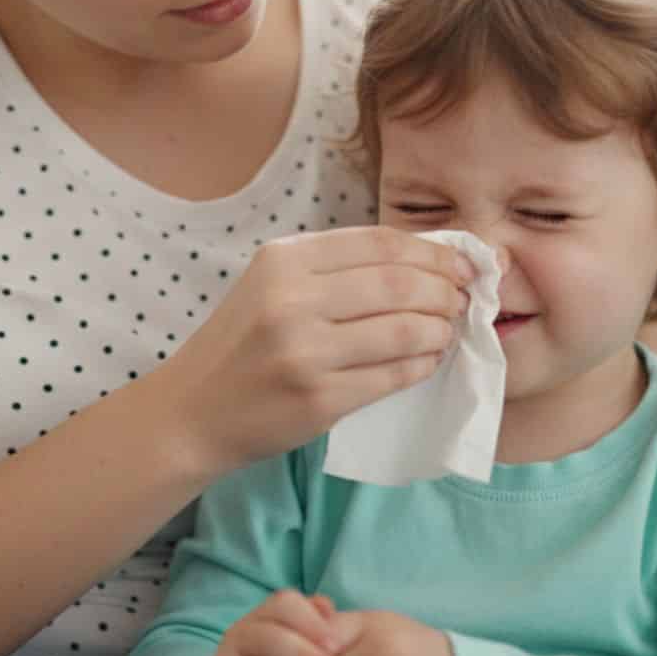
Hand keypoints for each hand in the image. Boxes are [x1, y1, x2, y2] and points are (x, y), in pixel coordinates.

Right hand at [160, 226, 473, 471]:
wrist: (192, 412)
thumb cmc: (242, 344)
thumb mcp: (273, 285)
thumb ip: (337, 268)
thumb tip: (428, 259)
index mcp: (283, 259)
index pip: (381, 243)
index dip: (435, 253)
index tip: (464, 264)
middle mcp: (292, 299)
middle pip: (400, 283)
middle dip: (446, 290)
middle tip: (463, 301)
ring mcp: (305, 352)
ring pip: (404, 330)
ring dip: (440, 330)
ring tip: (447, 331)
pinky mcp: (319, 399)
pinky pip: (393, 375)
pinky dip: (422, 365)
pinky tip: (426, 360)